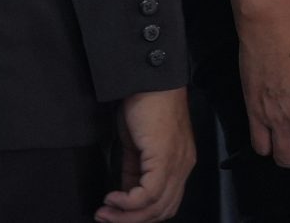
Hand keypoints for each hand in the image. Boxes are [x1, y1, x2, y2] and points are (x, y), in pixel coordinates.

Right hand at [98, 89, 195, 222]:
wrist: (149, 81)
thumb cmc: (145, 106)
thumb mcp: (138, 147)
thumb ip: (135, 172)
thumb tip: (125, 194)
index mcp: (180, 163)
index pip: (166, 203)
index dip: (140, 215)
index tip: (114, 214)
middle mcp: (184, 165)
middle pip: (162, 210)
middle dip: (131, 220)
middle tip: (105, 217)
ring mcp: (177, 162)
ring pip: (156, 206)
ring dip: (127, 216)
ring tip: (106, 211)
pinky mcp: (166, 156)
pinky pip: (149, 193)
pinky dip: (128, 202)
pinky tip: (113, 197)